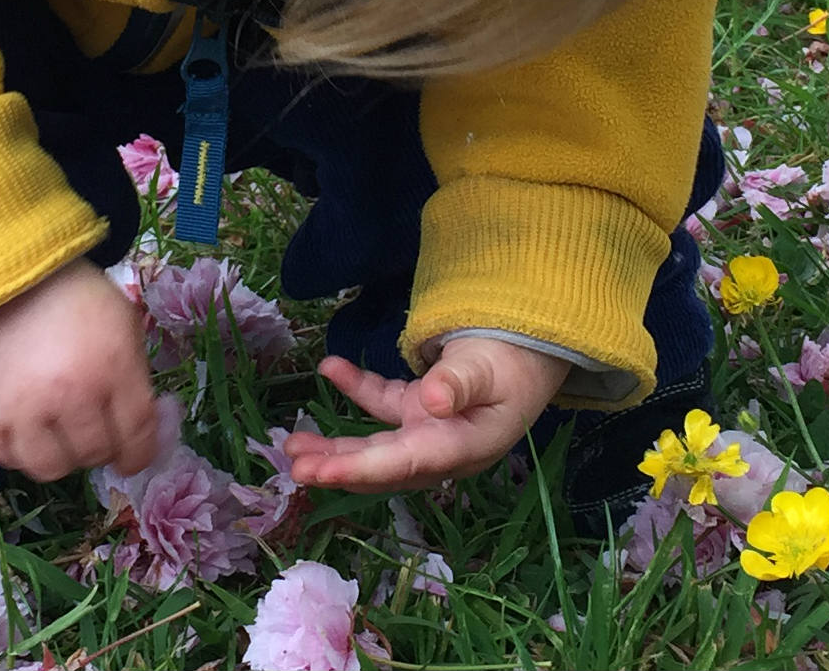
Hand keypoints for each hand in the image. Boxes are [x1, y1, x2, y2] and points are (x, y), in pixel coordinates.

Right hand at [0, 260, 159, 481]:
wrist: (7, 279)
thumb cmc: (76, 300)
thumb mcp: (124, 325)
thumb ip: (137, 379)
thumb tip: (142, 431)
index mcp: (113, 369)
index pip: (137, 436)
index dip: (139, 455)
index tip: (133, 458)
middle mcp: (70, 395)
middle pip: (95, 454)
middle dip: (100, 447)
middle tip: (92, 430)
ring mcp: (24, 410)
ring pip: (53, 468)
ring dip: (62, 456)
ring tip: (59, 434)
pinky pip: (10, 459)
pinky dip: (22, 452)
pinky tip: (28, 430)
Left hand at [283, 337, 571, 492]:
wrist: (535, 354)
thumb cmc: (515, 364)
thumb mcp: (490, 369)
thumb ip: (460, 383)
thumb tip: (430, 402)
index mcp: (463, 447)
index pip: (405, 464)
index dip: (360, 470)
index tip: (319, 473)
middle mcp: (442, 449)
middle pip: (383, 465)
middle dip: (337, 468)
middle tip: (294, 467)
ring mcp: (429, 431)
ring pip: (376, 445)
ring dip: (336, 447)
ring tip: (293, 444)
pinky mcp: (420, 411)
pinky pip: (382, 406)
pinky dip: (356, 389)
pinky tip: (330, 367)